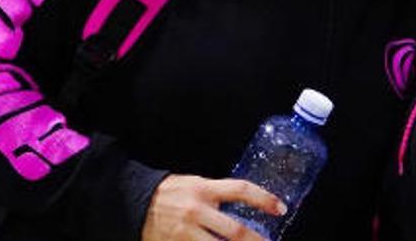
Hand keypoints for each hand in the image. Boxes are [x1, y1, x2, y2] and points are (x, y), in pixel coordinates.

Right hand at [141, 174, 284, 240]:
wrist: (135, 201)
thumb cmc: (170, 192)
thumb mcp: (194, 184)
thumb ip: (217, 195)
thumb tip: (244, 206)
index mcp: (203, 189)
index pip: (241, 190)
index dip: (264, 199)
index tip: (280, 208)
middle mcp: (196, 210)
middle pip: (236, 231)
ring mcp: (186, 231)